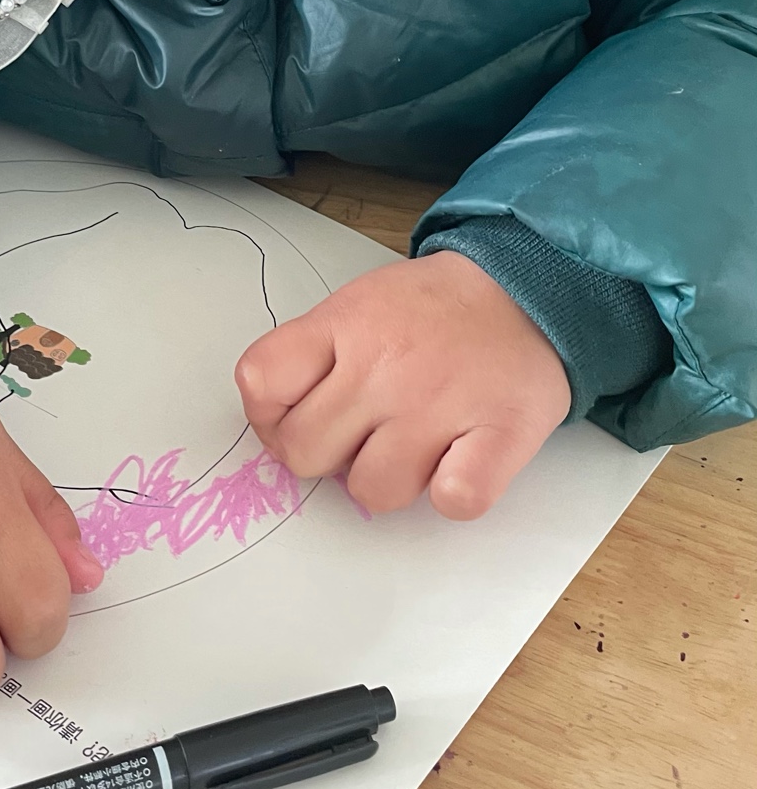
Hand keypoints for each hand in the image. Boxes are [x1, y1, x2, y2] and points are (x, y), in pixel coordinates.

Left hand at [235, 253, 570, 520]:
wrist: (528, 288)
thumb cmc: (435, 309)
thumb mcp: (358, 304)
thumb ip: (313, 355)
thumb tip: (280, 427)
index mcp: (346, 325)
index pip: (260, 381)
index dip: (269, 415)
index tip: (294, 418)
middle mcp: (385, 365)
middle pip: (305, 453)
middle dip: (326, 455)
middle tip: (361, 434)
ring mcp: (441, 403)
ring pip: (372, 491)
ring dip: (390, 478)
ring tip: (417, 441)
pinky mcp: (501, 435)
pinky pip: (453, 500)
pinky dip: (453, 492)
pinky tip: (459, 460)